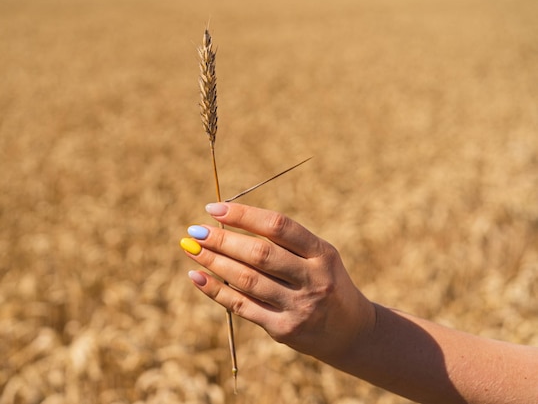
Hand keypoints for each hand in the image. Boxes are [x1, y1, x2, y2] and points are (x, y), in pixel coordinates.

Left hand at [180, 202, 375, 362]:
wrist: (351, 333)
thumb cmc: (325, 282)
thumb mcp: (318, 256)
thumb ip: (282, 242)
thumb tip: (227, 223)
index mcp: (322, 253)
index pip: (279, 226)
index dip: (244, 215)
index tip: (214, 208)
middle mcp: (313, 279)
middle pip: (259, 254)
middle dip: (222, 240)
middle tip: (195, 231)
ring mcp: (299, 307)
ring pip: (247, 280)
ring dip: (213, 262)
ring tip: (190, 248)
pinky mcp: (284, 330)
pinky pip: (242, 307)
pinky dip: (216, 290)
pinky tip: (197, 276)